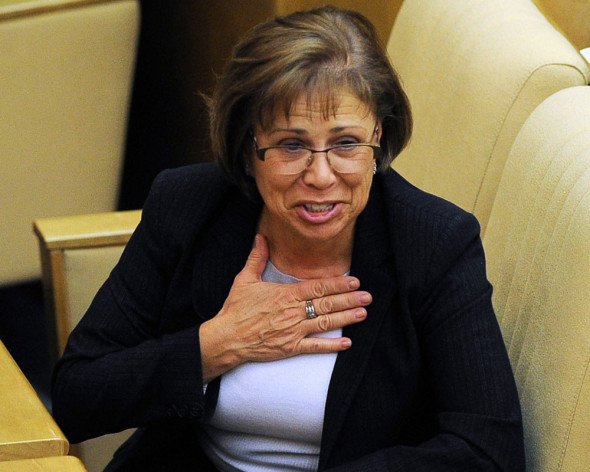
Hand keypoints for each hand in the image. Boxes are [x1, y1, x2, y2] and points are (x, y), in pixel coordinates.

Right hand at [199, 234, 371, 382]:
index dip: (337, 284)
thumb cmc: (235, 309)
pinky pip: (315, 347)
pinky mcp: (290, 348)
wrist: (226, 337)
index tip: (354, 281)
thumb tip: (260, 237)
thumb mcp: (245, 280)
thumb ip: (256, 258)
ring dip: (346, 318)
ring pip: (325, 323)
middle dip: (349, 300)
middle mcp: (293, 312)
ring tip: (363, 313)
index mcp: (285, 294)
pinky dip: (331, 346)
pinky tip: (347, 343)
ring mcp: (293, 331)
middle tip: (367, 297)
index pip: (317, 287)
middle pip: (326, 304)